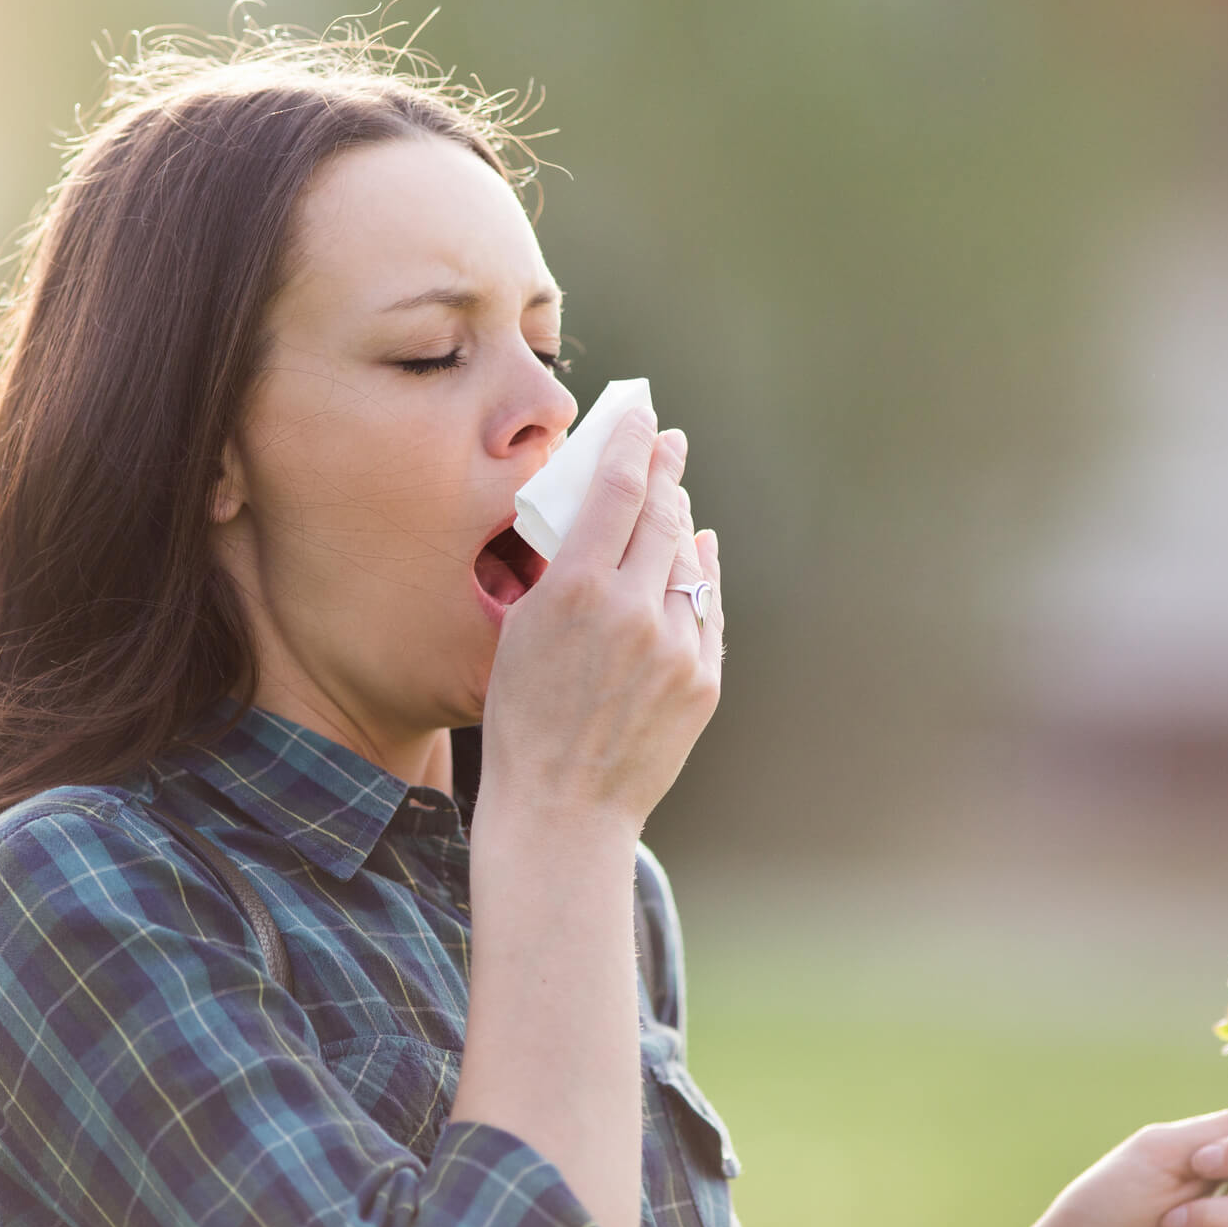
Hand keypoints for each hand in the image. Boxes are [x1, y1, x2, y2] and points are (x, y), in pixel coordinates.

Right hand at [480, 405, 723, 834]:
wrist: (563, 810)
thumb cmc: (523, 720)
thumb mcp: (521, 631)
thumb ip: (564, 570)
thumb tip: (605, 521)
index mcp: (576, 590)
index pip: (616, 488)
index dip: (632, 443)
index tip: (641, 416)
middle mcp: (633, 609)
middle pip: (661, 514)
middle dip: (666, 470)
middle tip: (669, 441)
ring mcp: (676, 645)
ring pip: (688, 560)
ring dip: (681, 524)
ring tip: (673, 498)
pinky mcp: (702, 679)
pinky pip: (706, 609)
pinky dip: (701, 576)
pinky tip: (697, 554)